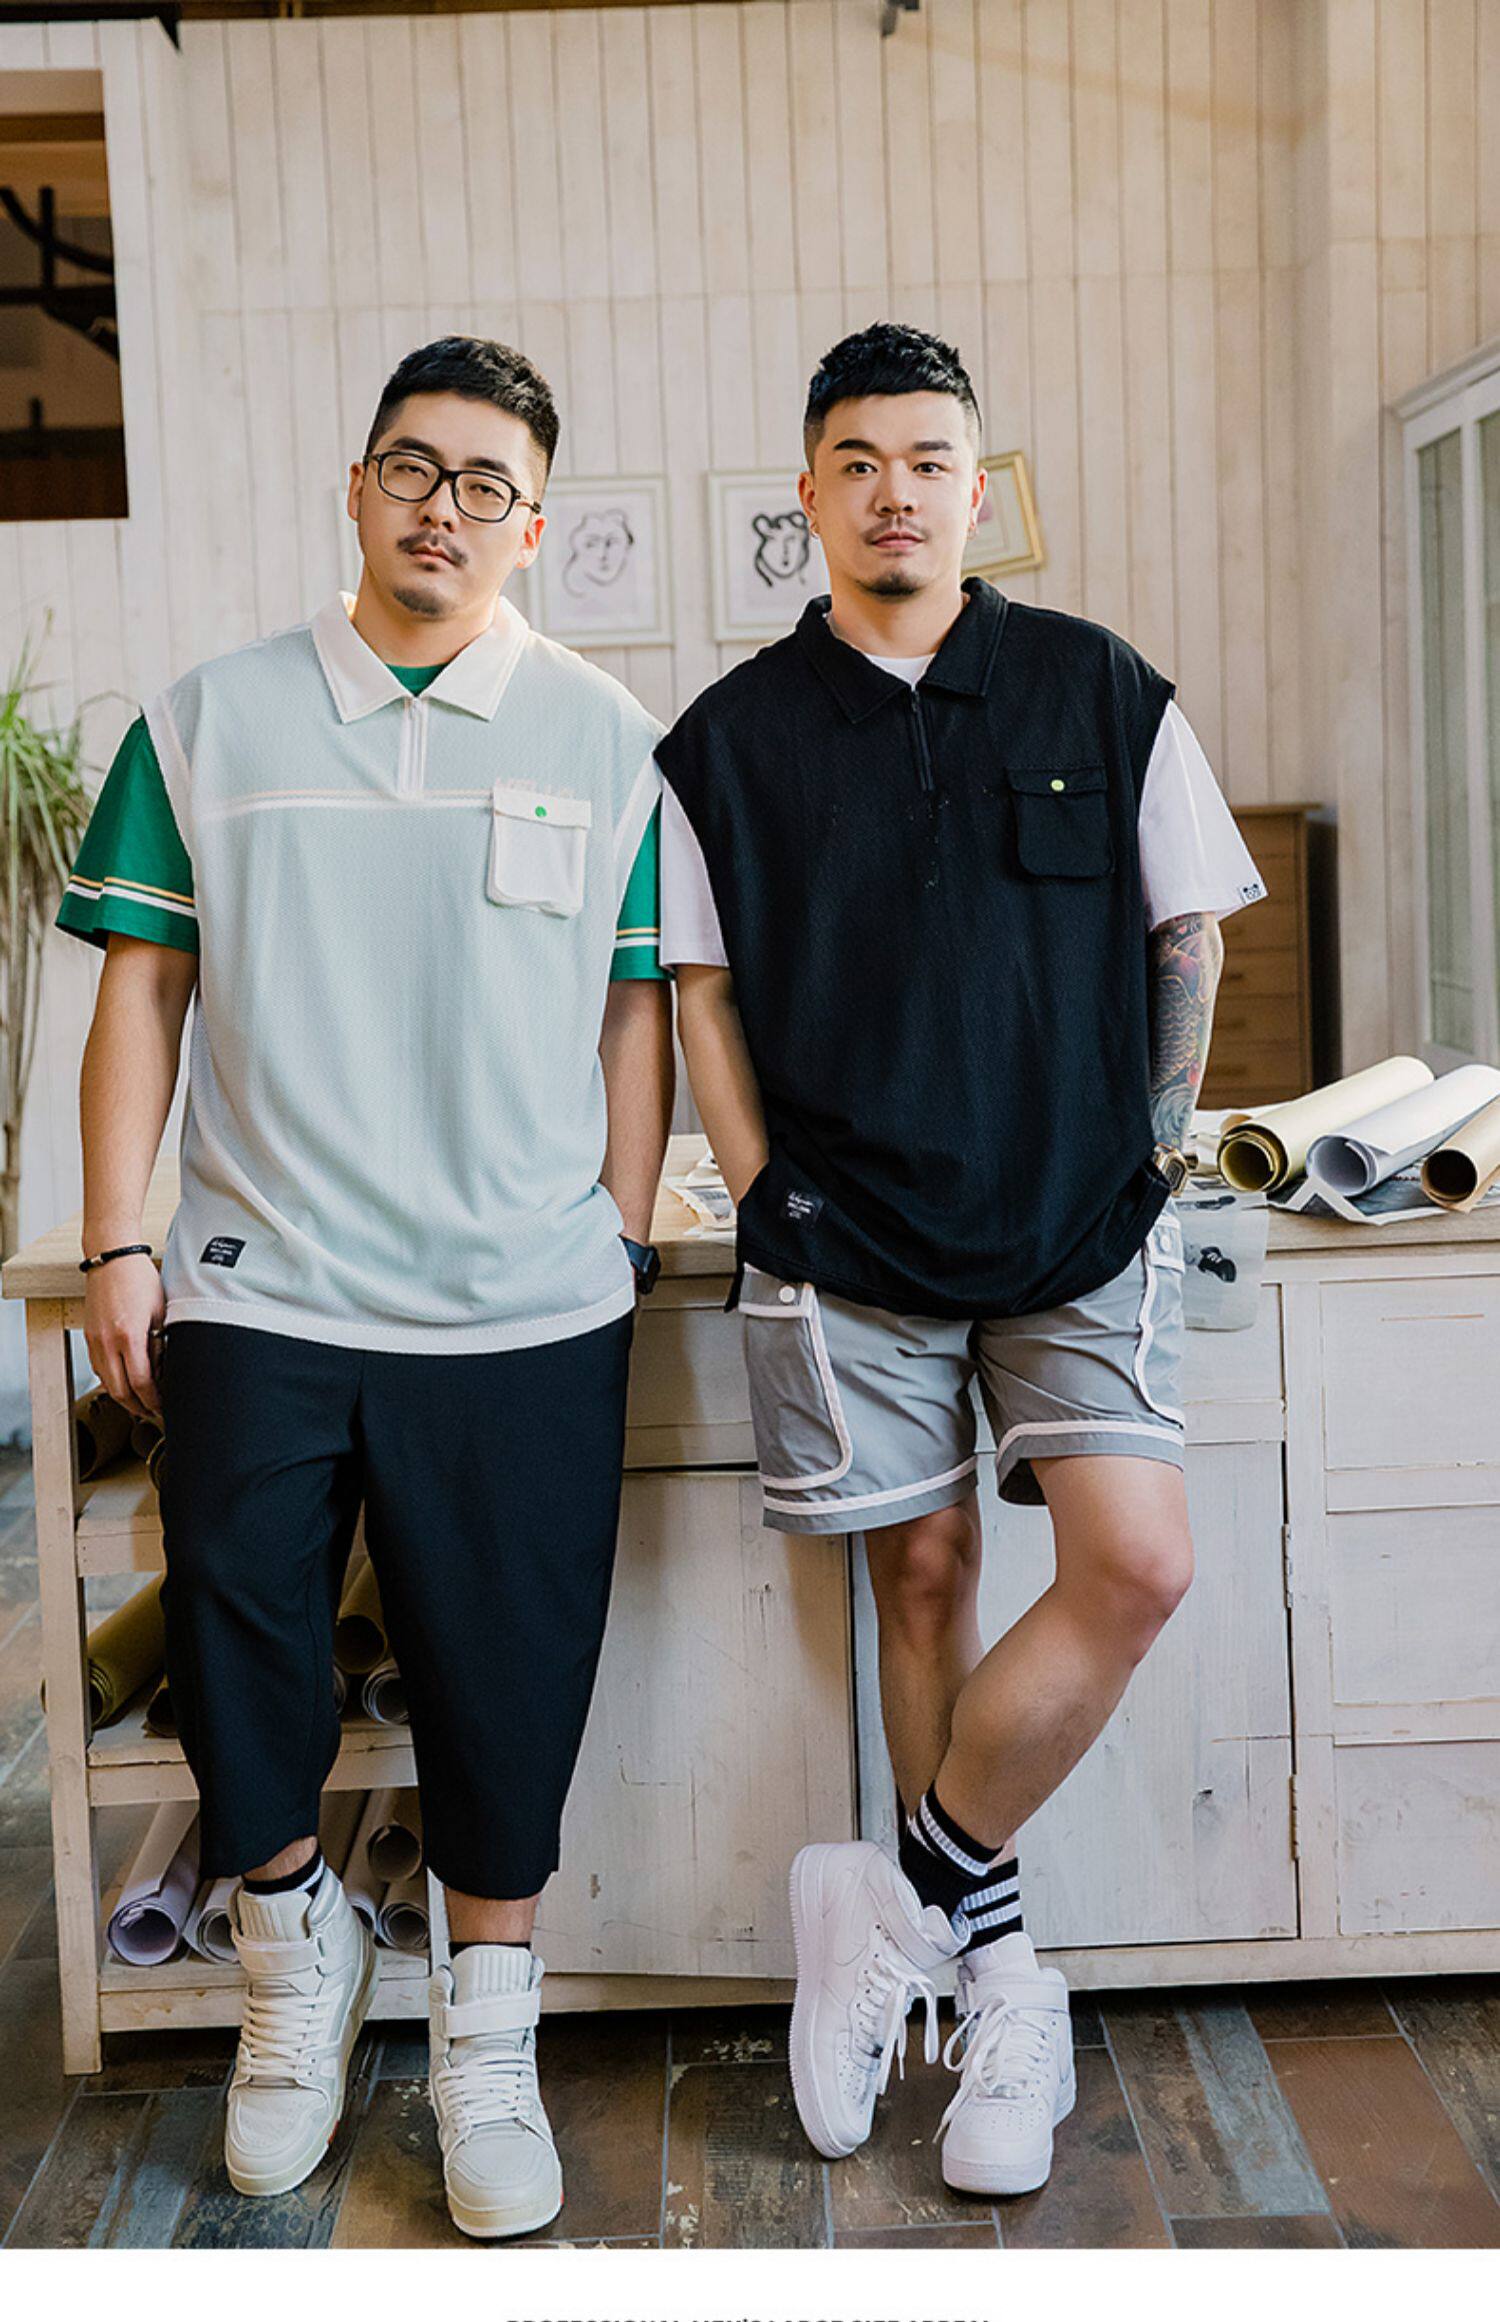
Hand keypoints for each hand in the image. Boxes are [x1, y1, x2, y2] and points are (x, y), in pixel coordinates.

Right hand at [84, 1254, 165, 1421]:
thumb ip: (160, 1344)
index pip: (141, 1384)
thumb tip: (163, 1371)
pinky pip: (98, 1369)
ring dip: (124, 1397)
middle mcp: (108, 1343)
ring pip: (107, 1383)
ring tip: (141, 1404)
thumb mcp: (161, 1312)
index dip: (154, 1401)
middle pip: (121, 1391)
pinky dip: (112, 1381)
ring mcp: (95, 1341)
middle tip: (154, 1414)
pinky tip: (125, 1383)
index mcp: (130, 1337)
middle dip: (138, 1408)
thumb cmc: (140, 1280)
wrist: (110, 1260)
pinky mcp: (89, 1337)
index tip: (164, 1407)